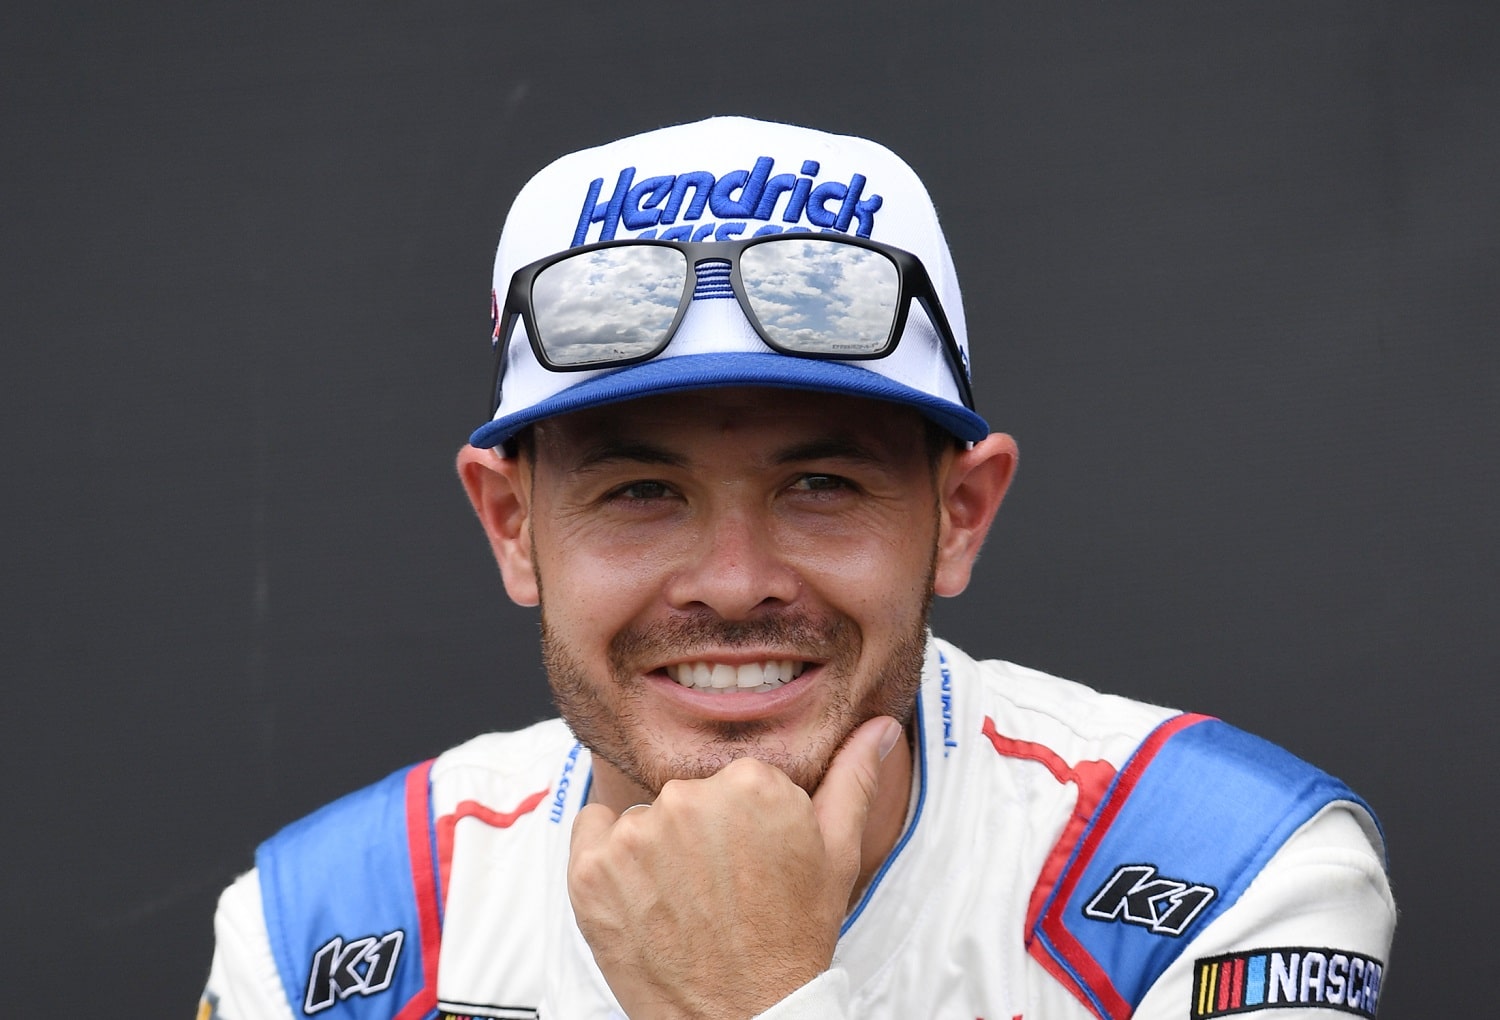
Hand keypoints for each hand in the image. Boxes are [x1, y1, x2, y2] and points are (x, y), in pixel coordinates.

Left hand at [567, 716, 901, 1019]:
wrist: (743, 1017)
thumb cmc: (792, 937)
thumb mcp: (836, 856)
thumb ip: (852, 778)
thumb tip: (882, 727)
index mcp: (750, 782)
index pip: (731, 778)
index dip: (741, 820)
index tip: (750, 860)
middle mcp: (687, 798)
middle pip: (685, 794)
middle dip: (698, 832)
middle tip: (718, 888)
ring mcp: (634, 835)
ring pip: (641, 816)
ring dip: (653, 849)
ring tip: (683, 901)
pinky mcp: (590, 871)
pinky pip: (591, 829)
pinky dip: (607, 859)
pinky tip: (641, 897)